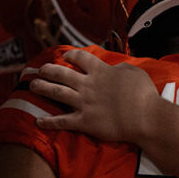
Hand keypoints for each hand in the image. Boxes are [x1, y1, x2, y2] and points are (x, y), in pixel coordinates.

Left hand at [30, 49, 159, 142]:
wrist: (146, 118)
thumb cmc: (144, 95)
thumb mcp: (135, 73)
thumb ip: (122, 68)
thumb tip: (114, 69)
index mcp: (101, 72)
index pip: (80, 57)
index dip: (70, 55)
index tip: (65, 56)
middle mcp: (88, 85)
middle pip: (61, 73)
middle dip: (48, 70)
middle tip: (41, 70)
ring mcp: (84, 103)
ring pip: (56, 92)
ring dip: (42, 88)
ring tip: (32, 85)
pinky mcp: (84, 121)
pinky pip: (61, 121)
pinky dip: (48, 122)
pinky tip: (38, 121)